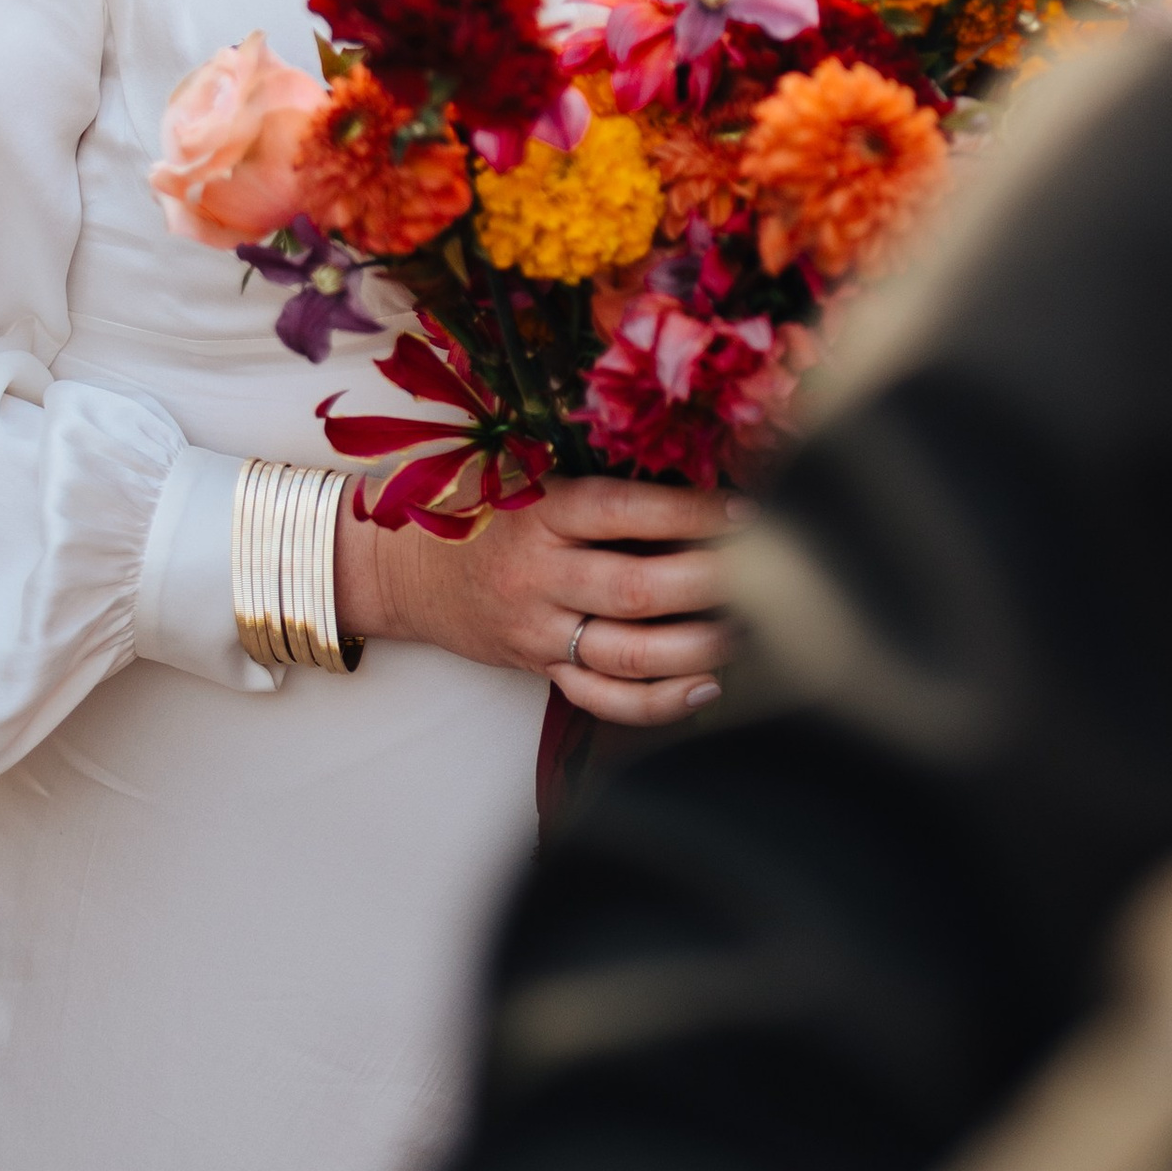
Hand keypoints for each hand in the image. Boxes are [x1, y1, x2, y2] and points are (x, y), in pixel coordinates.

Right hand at [336, 477, 739, 728]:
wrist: (401, 567)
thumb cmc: (478, 505)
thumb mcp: (524, 471)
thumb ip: (594, 476)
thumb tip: (697, 467)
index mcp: (540, 513)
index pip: (623, 511)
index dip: (689, 511)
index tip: (747, 509)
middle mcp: (539, 576)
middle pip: (636, 590)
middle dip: (712, 583)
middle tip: (770, 572)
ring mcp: (538, 631)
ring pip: (627, 653)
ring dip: (698, 646)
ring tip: (752, 629)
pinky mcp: (539, 669)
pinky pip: (601, 698)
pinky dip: (657, 702)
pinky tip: (706, 686)